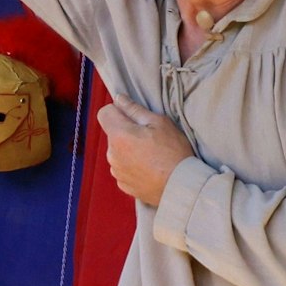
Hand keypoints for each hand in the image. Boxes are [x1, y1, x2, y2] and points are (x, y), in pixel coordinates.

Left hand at [97, 91, 193, 206]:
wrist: (181, 186)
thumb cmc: (173, 152)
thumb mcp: (159, 123)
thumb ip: (134, 109)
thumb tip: (119, 99)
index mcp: (118, 135)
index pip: (104, 113)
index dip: (117, 110)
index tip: (132, 116)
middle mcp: (111, 154)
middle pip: (113, 133)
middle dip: (126, 131)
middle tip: (150, 137)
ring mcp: (116, 171)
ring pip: (118, 151)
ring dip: (129, 149)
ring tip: (151, 155)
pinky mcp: (123, 184)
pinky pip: (123, 168)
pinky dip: (132, 165)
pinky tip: (149, 168)